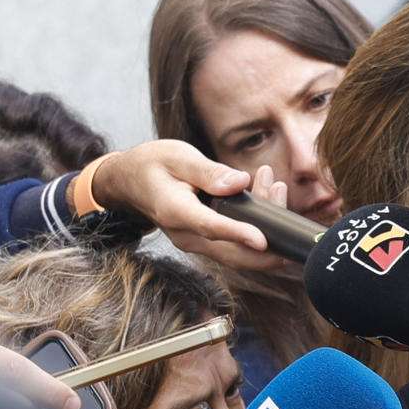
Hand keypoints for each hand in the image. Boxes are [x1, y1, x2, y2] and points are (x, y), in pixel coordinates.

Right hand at [89, 139, 285, 272]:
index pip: (211, 228)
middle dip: (267, 232)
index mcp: (175, 212)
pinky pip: (235, 244)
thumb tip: (240, 182)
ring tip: (274, 184)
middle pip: (233, 252)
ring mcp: (196, 243)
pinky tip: (265, 194)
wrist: (128, 181)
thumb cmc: (152, 165)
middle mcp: (186, 236)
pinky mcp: (205, 242)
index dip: (238, 235)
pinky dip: (255, 225)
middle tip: (279, 189)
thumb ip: (208, 172)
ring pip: (239, 251)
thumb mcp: (176, 156)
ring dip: (265, 226)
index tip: (264, 240)